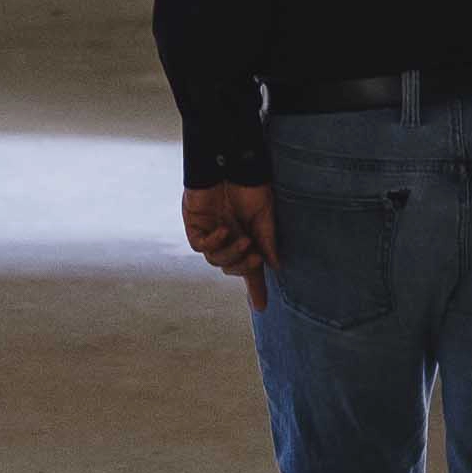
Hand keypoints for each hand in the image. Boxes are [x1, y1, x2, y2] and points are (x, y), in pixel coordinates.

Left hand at [182, 184, 278, 312]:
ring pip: (216, 259)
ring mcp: (211, 234)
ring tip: (244, 239)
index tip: (261, 308)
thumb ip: (267, 240)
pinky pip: (201, 245)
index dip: (255, 289)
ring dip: (231, 253)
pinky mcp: (196, 226)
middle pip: (233, 268)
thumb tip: (275, 266)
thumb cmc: (249, 186)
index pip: (251, 270)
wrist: (231, 163)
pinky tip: (224, 230)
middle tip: (256, 256)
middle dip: (244, 267)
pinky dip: (213, 242)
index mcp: (247, 238)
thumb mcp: (264, 216)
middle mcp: (229, 240)